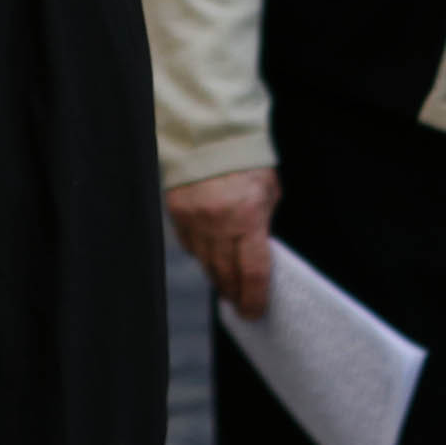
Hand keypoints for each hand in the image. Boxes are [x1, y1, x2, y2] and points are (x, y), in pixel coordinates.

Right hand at [166, 169, 278, 321]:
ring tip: (227, 287)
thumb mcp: (268, 191)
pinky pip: (188, 246)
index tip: (255, 312)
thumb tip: (260, 249)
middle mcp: (218, 224)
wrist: (211, 132)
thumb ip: (263, 223)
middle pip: (225, 274)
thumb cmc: (247, 160)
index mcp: (247, 217)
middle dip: (234, 293)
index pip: (252, 271)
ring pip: (205, 264)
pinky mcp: (177, 214)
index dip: (254, 297)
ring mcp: (194, 220)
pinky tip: (209, 259)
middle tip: (242, 305)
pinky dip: (200, 256)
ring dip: (217, 278)